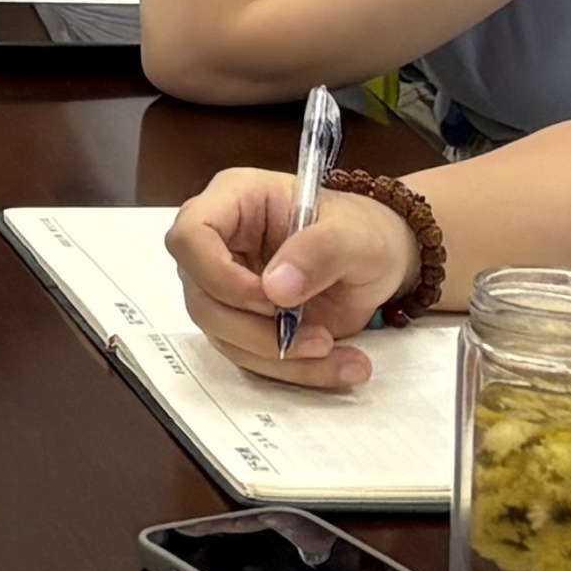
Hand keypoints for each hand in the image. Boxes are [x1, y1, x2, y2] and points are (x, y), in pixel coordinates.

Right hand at [162, 167, 415, 391]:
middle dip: (255, 329)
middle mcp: (220, 243)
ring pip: (222, 334)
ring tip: (336, 351)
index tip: (272, 300)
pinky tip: (340, 364)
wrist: (379, 263)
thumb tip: (275, 288)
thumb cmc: (364, 232)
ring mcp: (227, 285)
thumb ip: (318, 252)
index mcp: (235, 200)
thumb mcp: (355, 235)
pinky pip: (251, 356)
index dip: (219, 275)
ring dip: (280, 357)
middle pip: (201, 296)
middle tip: (316, 336)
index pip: (191, 235)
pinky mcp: (243, 321)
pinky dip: (294, 370)